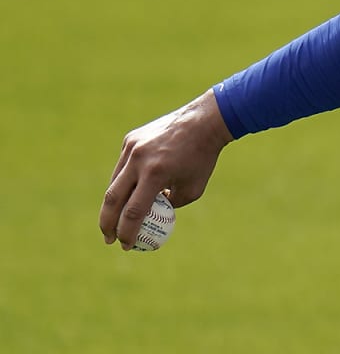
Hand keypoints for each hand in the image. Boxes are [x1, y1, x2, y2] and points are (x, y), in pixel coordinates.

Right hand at [100, 89, 233, 249]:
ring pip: (114, 182)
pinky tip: (130, 191)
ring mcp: (131, 147)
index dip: (127, 232)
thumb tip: (150, 216)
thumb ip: (170, 205)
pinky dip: (124, 181)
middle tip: (109, 239)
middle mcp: (139, 159)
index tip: (126, 245)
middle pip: (113, 198)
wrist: (204, 122)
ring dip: (113, 203)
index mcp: (156, 174)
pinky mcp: (130, 139)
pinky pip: (123, 166)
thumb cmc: (202, 159)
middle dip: (107, 223)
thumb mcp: (192, 189)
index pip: (134, 211)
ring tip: (115, 220)